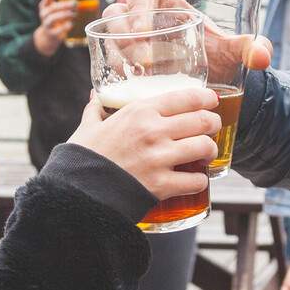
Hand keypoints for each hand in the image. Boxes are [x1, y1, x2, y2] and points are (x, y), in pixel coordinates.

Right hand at [32, 0, 82, 56]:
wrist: (48, 36)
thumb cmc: (56, 20)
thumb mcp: (56, 11)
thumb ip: (64, 5)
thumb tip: (82, 0)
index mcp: (45, 6)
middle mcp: (44, 14)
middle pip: (53, 7)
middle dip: (65, 5)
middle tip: (75, 4)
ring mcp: (46, 24)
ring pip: (53, 18)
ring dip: (65, 15)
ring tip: (75, 14)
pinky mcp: (52, 34)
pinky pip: (58, 30)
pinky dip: (65, 26)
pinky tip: (71, 24)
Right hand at [65, 90, 218, 206]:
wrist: (76, 192)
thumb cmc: (82, 157)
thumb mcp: (88, 126)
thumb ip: (96, 109)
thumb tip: (95, 96)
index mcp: (139, 111)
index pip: (186, 97)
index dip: (206, 98)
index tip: (211, 101)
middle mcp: (153, 131)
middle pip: (202, 120)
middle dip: (213, 123)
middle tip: (212, 128)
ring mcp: (159, 158)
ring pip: (205, 147)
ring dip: (210, 151)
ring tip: (206, 154)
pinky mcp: (162, 185)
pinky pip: (197, 181)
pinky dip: (200, 181)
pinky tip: (195, 180)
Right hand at [115, 0, 271, 77]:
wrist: (208, 83)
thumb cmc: (216, 56)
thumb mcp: (231, 53)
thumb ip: (250, 49)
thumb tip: (262, 56)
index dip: (135, 4)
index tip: (144, 31)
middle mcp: (139, 16)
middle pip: (116, 14)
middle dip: (124, 36)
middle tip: (145, 62)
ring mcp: (125, 39)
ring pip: (107, 38)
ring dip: (117, 55)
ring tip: (138, 76)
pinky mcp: (119, 62)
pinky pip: (105, 62)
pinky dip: (113, 73)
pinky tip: (128, 89)